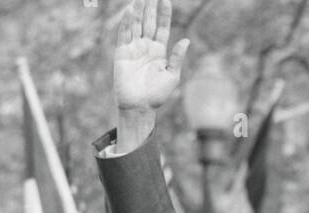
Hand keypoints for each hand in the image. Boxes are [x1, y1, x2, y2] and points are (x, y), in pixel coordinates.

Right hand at [114, 0, 187, 121]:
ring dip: (138, 10)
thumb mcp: (172, 76)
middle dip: (150, 7)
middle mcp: (146, 47)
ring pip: (136, 24)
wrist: (139, 106)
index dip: (164, 14)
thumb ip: (177, 57)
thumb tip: (186, 40)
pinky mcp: (122, 52)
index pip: (162, 27)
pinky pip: (124, 33)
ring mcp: (134, 48)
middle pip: (148, 22)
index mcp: (159, 51)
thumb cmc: (157, 95)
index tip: (166, 0)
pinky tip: (130, 10)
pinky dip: (127, 22)